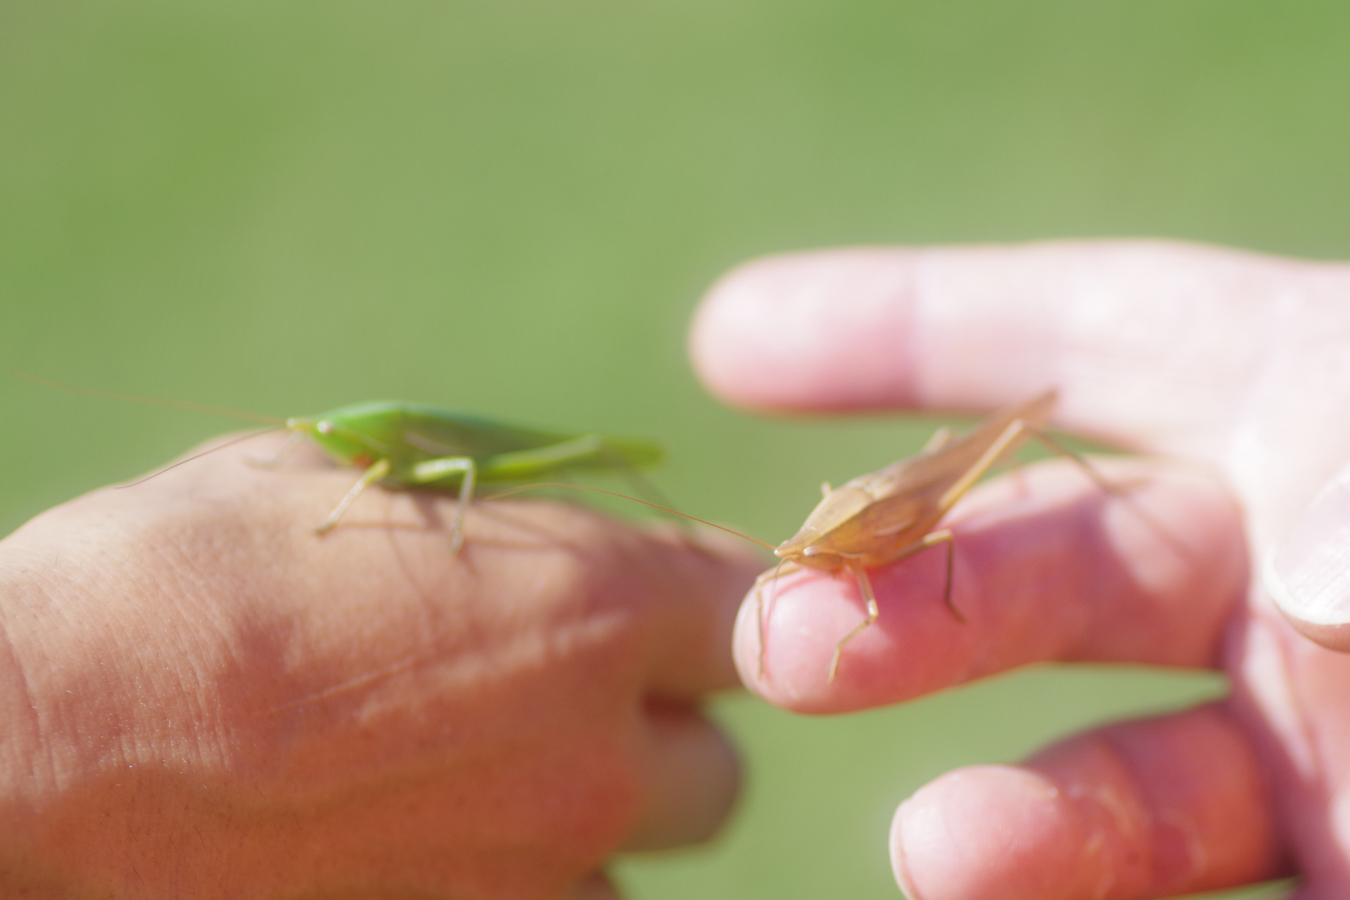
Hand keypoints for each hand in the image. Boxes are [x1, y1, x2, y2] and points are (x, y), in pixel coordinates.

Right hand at [0, 436, 758, 898]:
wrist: (29, 757)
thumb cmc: (169, 586)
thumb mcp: (326, 483)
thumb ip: (465, 504)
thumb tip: (518, 511)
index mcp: (589, 603)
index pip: (755, 604)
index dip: (723, 602)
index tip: (678, 606)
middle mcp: (593, 755)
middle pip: (719, 764)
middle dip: (661, 730)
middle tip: (567, 704)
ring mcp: (537, 879)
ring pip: (638, 864)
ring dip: (586, 824)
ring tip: (474, 789)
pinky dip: (520, 890)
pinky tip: (427, 852)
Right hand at [691, 240, 1349, 899]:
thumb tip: (1308, 575)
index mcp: (1327, 412)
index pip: (1092, 337)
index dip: (908, 326)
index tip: (734, 340)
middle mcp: (1301, 578)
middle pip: (1058, 568)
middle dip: (907, 592)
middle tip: (782, 641)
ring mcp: (1317, 744)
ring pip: (1114, 773)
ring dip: (1006, 815)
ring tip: (933, 854)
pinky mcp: (1334, 876)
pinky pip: (1164, 891)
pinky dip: (1064, 897)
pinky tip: (983, 890)